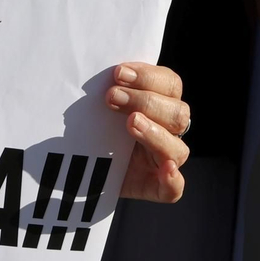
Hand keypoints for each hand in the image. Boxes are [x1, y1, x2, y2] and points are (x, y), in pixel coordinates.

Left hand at [105, 62, 189, 202]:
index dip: (148, 76)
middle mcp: (167, 131)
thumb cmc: (92, 128)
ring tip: (131, 123)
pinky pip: (174, 188)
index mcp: (160, 104)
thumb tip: (100, 72)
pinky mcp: (156, 188)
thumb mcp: (97, 106)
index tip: (118, 73)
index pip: (170, 84)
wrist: (81, 167)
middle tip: (112, 96)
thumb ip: (107, 89)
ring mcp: (165, 161)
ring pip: (178, 149)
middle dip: (146, 101)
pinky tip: (165, 169)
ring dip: (155, 133)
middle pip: (178, 114)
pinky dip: (172, 179)